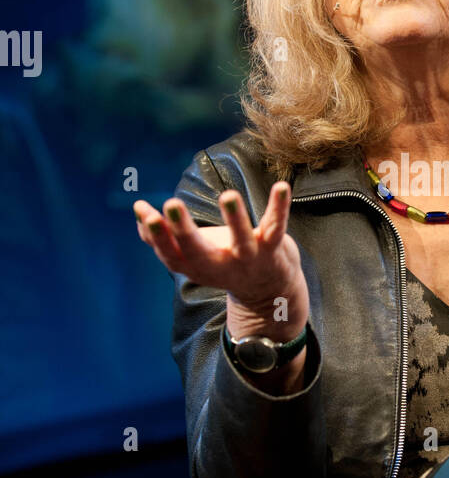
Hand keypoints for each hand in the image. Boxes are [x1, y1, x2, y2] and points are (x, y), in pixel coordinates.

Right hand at [133, 181, 308, 334]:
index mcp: (195, 266)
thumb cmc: (223, 263)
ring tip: (228, 195)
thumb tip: (139, 216)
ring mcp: (248, 259)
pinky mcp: (273, 249)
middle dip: (183, 229)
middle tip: (171, 204)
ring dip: (235, 220)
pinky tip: (281, 186)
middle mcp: (220, 266)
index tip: (143, 210)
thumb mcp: (192, 255)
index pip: (171, 254)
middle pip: (198, 251)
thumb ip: (166, 239)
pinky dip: (279, 207)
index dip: (156, 235)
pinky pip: (276, 227)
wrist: (269, 291)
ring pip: (242, 241)